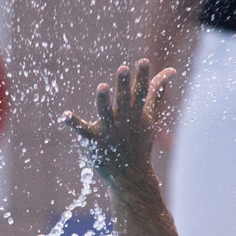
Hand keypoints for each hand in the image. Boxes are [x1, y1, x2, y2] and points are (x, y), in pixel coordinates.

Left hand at [63, 59, 175, 184]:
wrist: (131, 175)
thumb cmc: (139, 140)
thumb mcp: (150, 115)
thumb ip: (157, 91)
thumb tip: (170, 70)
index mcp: (137, 113)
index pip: (141, 93)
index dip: (142, 77)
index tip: (143, 61)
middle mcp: (123, 121)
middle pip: (123, 101)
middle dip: (123, 85)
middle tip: (122, 68)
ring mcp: (109, 131)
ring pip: (105, 114)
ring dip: (103, 101)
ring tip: (101, 86)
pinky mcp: (94, 141)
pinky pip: (83, 131)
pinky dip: (74, 123)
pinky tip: (65, 115)